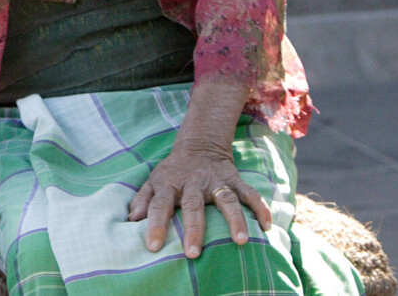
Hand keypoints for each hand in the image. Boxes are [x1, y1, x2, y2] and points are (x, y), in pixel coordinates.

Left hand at [127, 142, 272, 258]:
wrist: (199, 145)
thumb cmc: (172, 171)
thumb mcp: (153, 181)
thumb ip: (142, 200)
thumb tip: (130, 220)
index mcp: (169, 185)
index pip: (159, 206)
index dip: (155, 225)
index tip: (152, 247)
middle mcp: (192, 183)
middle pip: (192, 206)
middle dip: (193, 230)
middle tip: (192, 253)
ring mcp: (215, 181)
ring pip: (226, 200)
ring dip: (235, 220)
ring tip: (241, 241)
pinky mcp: (234, 180)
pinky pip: (250, 193)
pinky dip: (260, 207)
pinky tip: (267, 225)